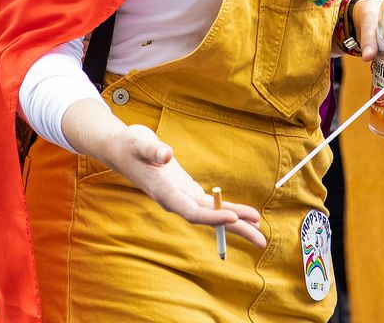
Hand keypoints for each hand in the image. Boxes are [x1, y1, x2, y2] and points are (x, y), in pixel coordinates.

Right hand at [107, 124, 266, 248]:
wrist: (121, 150)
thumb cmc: (130, 145)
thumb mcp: (139, 142)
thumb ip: (153, 150)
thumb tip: (167, 155)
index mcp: (164, 192)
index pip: (191, 211)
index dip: (212, 216)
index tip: (233, 218)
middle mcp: (175, 200)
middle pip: (208, 218)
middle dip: (235, 228)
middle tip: (262, 240)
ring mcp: (182, 196)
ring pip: (212, 213)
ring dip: (236, 221)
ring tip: (260, 228)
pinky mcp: (186, 190)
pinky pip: (210, 204)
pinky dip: (227, 208)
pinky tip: (243, 215)